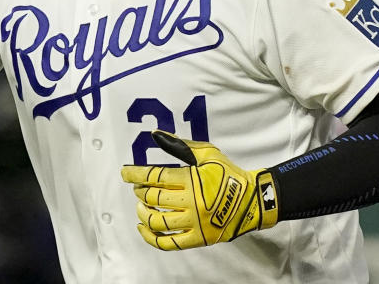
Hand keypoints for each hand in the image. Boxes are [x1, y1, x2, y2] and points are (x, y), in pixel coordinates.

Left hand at [120, 131, 277, 250]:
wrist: (253, 200)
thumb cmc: (228, 174)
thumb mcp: (207, 154)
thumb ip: (180, 145)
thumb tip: (156, 135)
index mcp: (192, 179)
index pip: (156, 176)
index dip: (136, 174)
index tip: (125, 173)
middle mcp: (191, 202)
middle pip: (153, 198)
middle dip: (139, 191)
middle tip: (137, 188)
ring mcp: (194, 222)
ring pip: (157, 220)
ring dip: (143, 213)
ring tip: (140, 206)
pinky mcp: (199, 238)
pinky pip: (169, 243)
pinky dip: (151, 237)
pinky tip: (143, 228)